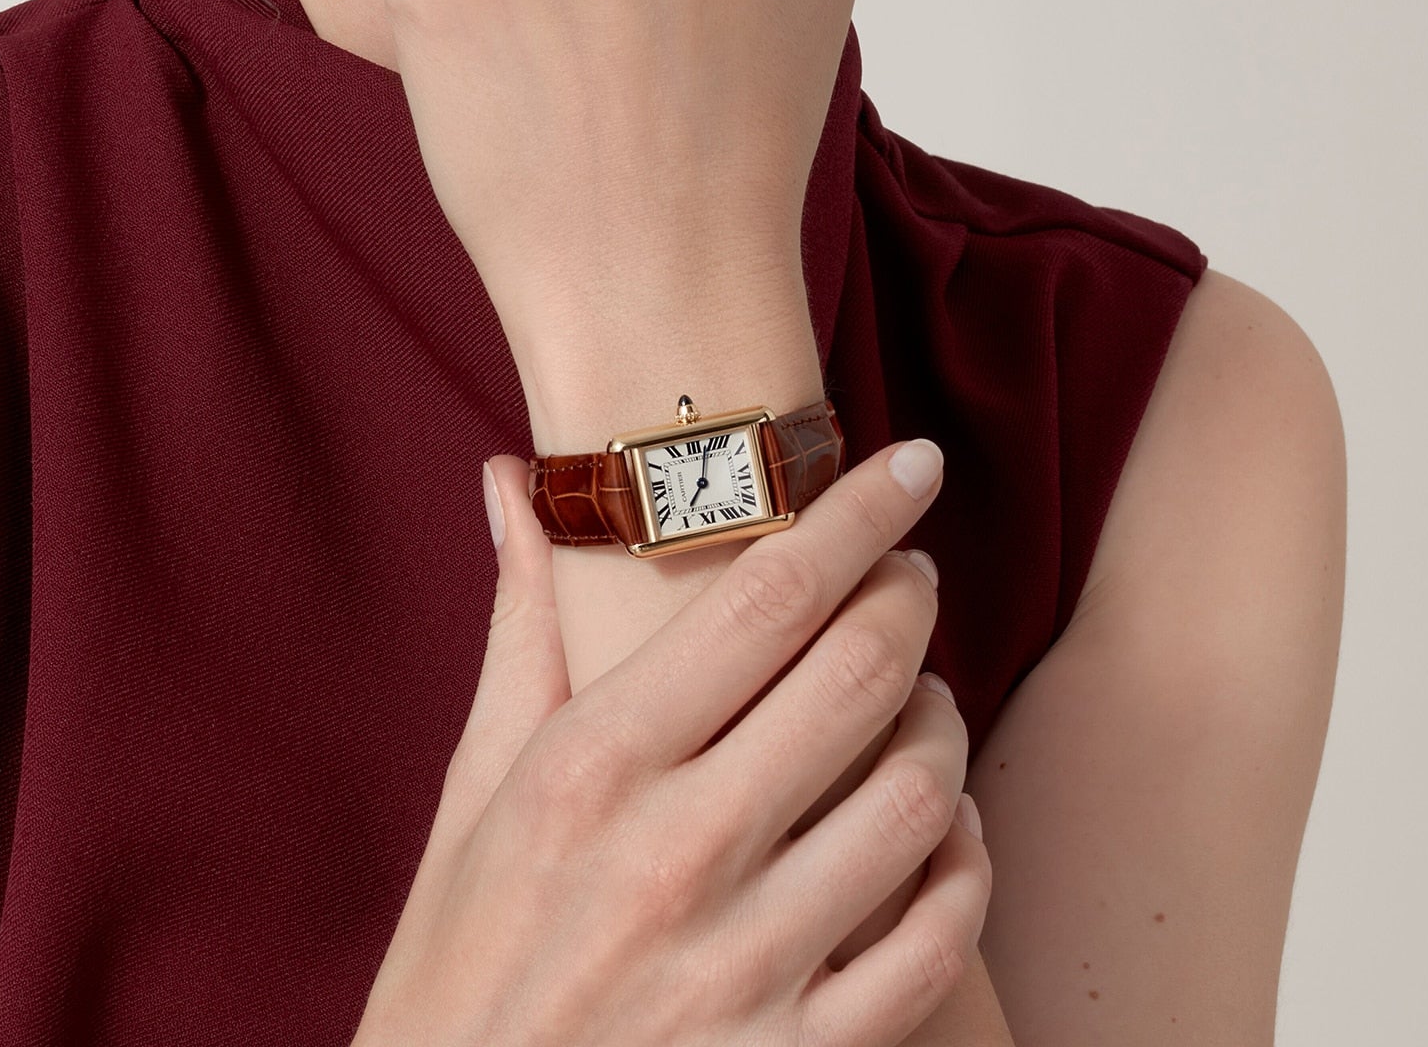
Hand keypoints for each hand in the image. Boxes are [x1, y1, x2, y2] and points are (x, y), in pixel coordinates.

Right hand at [352, 439, 991, 1046]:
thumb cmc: (462, 959)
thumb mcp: (475, 787)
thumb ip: (521, 623)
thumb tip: (512, 480)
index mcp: (592, 766)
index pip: (764, 597)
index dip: (857, 513)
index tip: (911, 464)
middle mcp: (674, 853)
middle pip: (861, 674)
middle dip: (910, 598)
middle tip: (912, 575)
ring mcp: (744, 964)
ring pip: (921, 796)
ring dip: (945, 725)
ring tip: (925, 699)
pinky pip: (939, 939)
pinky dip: (965, 864)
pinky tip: (944, 829)